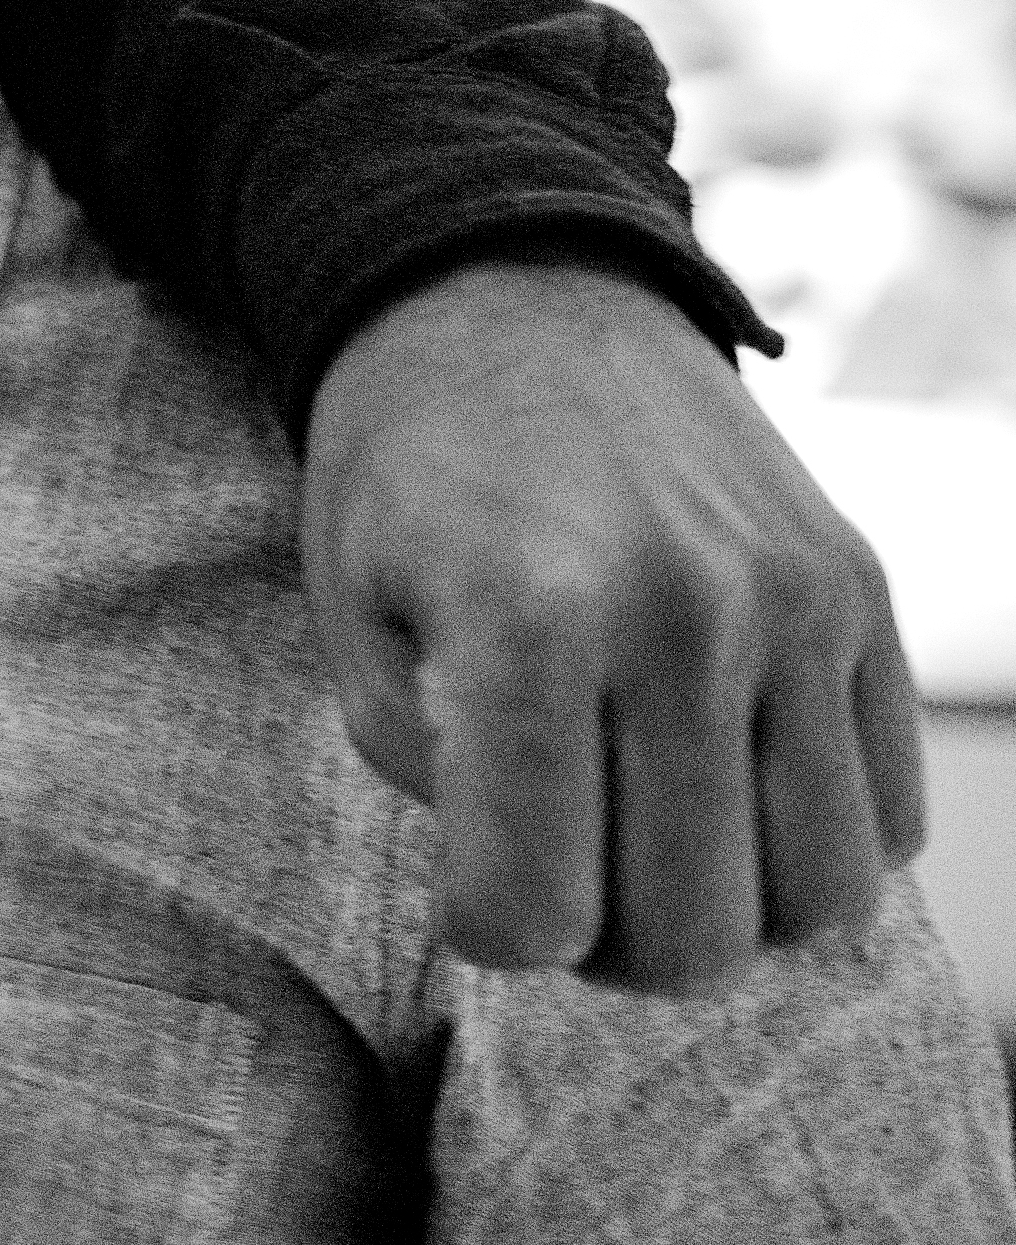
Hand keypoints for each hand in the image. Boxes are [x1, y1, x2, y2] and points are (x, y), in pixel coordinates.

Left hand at [303, 261, 925, 988]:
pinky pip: (892, 818)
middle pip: (694, 934)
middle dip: (610, 949)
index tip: (470, 884)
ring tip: (644, 852)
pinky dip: (810, 850)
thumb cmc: (406, 476)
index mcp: (528, 619)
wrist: (507, 295)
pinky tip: (724, 793)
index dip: (491, 931)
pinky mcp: (863, 596)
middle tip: (559, 879)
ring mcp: (795, 605)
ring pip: (819, 899)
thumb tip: (546, 895)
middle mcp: (685, 613)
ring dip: (725, 915)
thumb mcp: (353, 620)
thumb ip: (435, 777)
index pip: (534, 906)